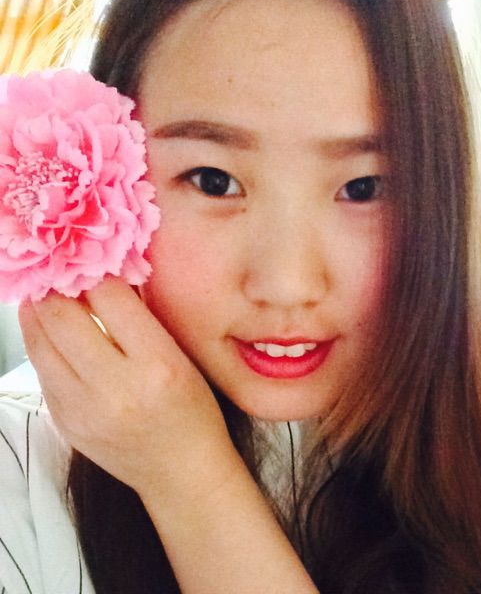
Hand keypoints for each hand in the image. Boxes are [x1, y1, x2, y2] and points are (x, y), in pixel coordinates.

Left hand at [18, 277, 238, 496]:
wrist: (181, 471)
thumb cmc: (193, 409)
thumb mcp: (182, 357)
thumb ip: (144, 318)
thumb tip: (106, 276)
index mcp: (158, 365)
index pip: (109, 297)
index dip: (95, 268)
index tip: (91, 256)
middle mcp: (117, 388)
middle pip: (62, 315)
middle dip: (55, 283)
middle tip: (58, 266)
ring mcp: (83, 409)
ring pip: (40, 341)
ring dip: (38, 309)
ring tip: (46, 291)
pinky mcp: (64, 423)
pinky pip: (41, 370)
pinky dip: (42, 342)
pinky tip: (51, 328)